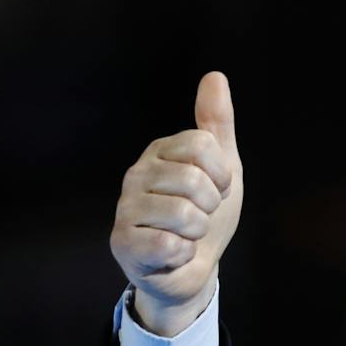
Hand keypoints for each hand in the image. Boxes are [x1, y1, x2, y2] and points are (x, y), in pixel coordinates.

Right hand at [109, 71, 241, 336]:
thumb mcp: (222, 167)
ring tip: (185, 234)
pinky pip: (169, 244)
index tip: (216, 190)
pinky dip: (182, 254)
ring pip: (186, 214)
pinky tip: (172, 253)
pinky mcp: (123, 242)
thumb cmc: (204, 216)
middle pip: (197, 181)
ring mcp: (126, 208)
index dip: (222, 176)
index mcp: (161, 151)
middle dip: (210, 208)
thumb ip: (217, 124)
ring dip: (197, 233)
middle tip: (199, 217)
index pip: (205, 146)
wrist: (192, 268)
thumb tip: (215, 77)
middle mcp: (137, 174)